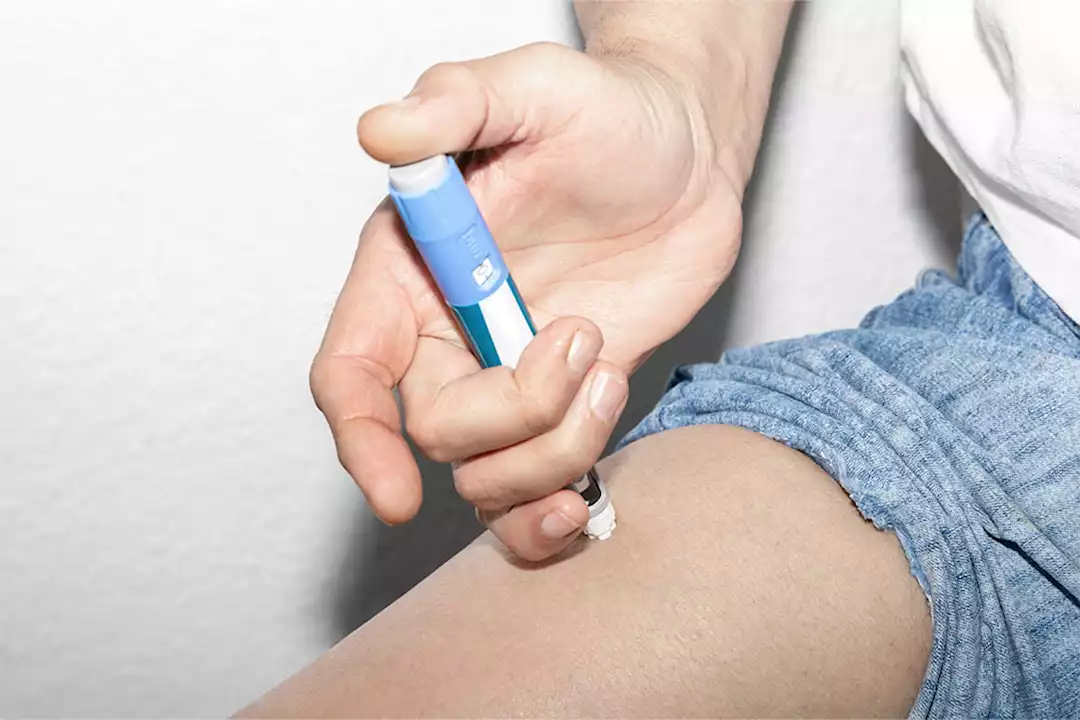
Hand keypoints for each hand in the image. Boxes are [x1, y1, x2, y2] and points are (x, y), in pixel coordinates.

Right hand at [312, 42, 743, 560]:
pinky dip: (563, 501)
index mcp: (414, 269)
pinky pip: (543, 487)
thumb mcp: (533, 88)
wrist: (687, 153)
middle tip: (583, 335)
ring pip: (492, 476)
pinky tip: (603, 445)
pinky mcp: (566, 403)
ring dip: (555, 448)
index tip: (395, 495)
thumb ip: (456, 103)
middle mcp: (448, 333)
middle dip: (514, 410)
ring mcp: (508, 376)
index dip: (361, 437)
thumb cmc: (604, 115)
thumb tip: (383, 131)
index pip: (353, 371)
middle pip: (438, 432)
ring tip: (606, 368)